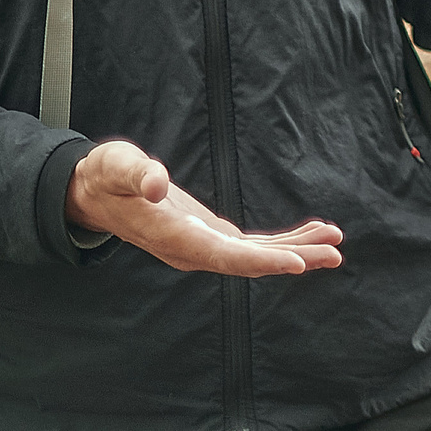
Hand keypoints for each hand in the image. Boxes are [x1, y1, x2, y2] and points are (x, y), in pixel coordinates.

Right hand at [67, 140, 343, 276]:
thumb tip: (156, 183)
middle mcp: (192, 250)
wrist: (96, 195)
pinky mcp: (210, 237)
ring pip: (256, 256)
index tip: (296, 263)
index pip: (224, 255)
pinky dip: (283, 241)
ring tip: (334, 241)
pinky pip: (252, 246)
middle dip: (293, 258)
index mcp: (173, 237)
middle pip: (249, 261)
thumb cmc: (107, 177)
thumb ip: (137, 174)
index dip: (261, 260)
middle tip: (335, 253)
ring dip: (296, 250)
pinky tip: (310, 233)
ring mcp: (202, 246)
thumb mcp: (116, 166)